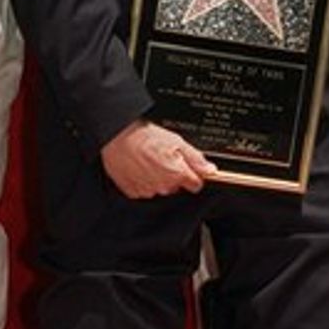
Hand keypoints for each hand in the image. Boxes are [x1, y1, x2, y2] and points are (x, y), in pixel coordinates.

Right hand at [100, 119, 217, 198]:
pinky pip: (144, 189)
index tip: (187, 167)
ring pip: (161, 188)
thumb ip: (196, 158)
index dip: (193, 174)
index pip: (196, 184)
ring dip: (158, 177)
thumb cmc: (144, 137)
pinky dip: (143, 180)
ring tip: (149, 160)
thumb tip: (210, 169)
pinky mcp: (134, 192)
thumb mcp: (176, 141)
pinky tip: (139, 167)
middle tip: (163, 158)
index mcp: (177, 174)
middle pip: (177, 186)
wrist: (118, 137)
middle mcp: (164, 186)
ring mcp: (148, 190)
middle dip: (174, 174)